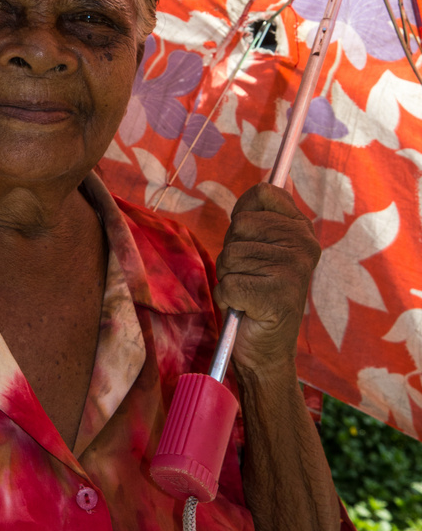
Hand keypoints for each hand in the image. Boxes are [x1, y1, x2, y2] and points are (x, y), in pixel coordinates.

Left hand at [213, 182, 320, 374]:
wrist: (266, 351)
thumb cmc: (257, 293)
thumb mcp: (264, 248)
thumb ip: (265, 216)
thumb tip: (277, 179)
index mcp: (303, 230)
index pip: (263, 192)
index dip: (244, 214)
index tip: (252, 239)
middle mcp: (303, 246)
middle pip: (239, 224)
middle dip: (233, 251)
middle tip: (251, 275)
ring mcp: (292, 270)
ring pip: (229, 255)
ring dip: (229, 277)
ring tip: (248, 293)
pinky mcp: (275, 296)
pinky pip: (227, 284)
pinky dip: (227, 298)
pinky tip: (246, 309)